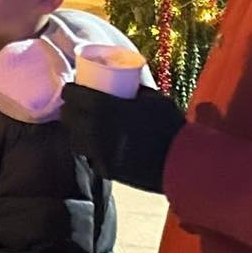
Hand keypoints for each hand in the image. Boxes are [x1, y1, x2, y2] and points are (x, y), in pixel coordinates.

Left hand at [60, 83, 185, 192]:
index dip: (70, 91)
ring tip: (86, 129)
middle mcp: (94, 129)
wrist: (182, 162)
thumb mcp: (153, 99)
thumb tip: (128, 83)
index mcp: (104, 107)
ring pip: (75, 140)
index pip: (72, 95)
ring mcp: (98, 151)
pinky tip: (101, 149)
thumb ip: (135, 91)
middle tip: (77, 109)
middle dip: (70, 111)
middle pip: (68, 117)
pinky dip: (93, 153)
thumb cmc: (170, 126)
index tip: (73, 90)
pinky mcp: (105, 169)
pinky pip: (90, 158)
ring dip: (78, 132)